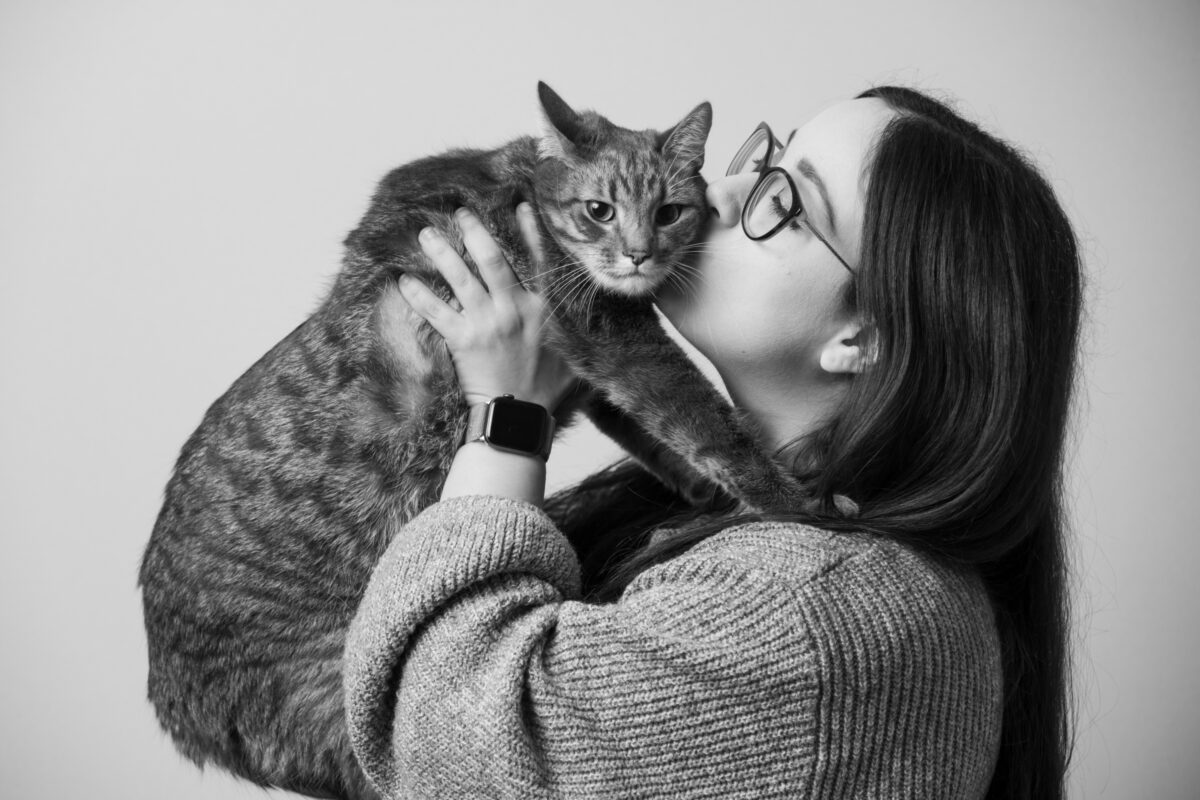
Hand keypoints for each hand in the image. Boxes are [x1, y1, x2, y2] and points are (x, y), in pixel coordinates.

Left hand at [399, 204, 575, 411]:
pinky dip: (418, 295)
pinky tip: (403, 281)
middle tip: (460, 212)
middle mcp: (514, 308)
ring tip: (426, 234)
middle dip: (475, 231)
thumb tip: (596, 318)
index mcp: (542, 308)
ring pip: (460, 277)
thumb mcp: (572, 353)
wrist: (518, 416)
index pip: (538, 260)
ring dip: (441, 252)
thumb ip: (574, 329)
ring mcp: (486, 322)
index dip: (529, 230)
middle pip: (492, 259)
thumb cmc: (545, 387)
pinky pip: (435, 310)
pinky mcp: (462, 339)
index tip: (520, 205)